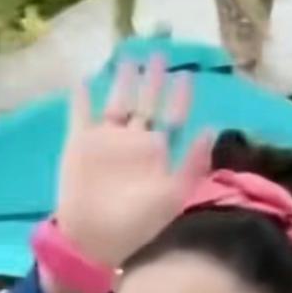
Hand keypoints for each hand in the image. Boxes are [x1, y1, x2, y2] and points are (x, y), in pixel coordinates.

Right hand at [55, 55, 212, 268]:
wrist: (94, 240)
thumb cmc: (136, 224)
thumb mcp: (172, 195)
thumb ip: (192, 163)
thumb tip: (212, 129)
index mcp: (156, 153)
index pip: (171, 117)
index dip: (180, 96)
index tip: (187, 74)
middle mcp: (133, 143)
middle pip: (146, 103)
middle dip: (153, 79)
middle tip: (159, 52)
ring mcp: (106, 142)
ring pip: (116, 102)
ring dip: (122, 80)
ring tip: (127, 57)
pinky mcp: (79, 144)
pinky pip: (80, 115)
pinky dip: (81, 98)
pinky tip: (84, 80)